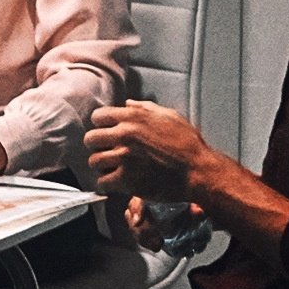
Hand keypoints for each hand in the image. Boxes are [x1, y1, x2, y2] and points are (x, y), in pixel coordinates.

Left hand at [83, 99, 217, 204]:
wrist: (198, 170)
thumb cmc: (188, 144)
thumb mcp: (170, 117)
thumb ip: (146, 108)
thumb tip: (128, 103)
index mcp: (133, 117)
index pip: (98, 117)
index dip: (101, 126)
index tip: (107, 134)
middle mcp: (125, 135)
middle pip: (90, 139)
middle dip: (98, 146)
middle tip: (108, 152)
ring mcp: (124, 157)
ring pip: (94, 161)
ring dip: (102, 166)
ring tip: (113, 168)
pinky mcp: (126, 179)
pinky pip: (102, 182)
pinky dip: (107, 184)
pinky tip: (116, 183)